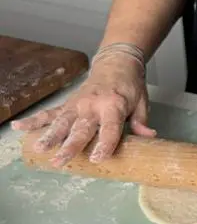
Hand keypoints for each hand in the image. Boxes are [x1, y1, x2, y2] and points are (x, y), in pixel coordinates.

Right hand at [11, 54, 155, 166]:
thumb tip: (149, 137)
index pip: (110, 129)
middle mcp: (93, 105)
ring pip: (62, 122)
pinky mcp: (69, 103)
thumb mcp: (141, 103)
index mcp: (114, 106)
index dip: (104, 144)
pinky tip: (19, 128)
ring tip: (39, 148)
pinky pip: (50, 113)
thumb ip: (141, 122)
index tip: (97, 158)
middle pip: (81, 128)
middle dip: (69, 146)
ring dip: (50, 136)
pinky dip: (34, 120)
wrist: (116, 63)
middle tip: (59, 161)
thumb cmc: (130, 86)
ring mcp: (78, 104)